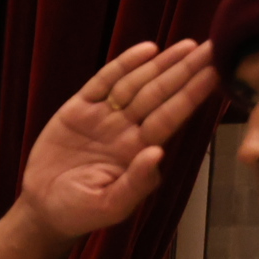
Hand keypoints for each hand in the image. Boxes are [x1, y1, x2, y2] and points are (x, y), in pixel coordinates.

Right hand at [18, 39, 218, 243]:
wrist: (43, 209)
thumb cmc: (79, 212)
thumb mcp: (110, 206)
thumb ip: (136, 183)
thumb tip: (157, 152)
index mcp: (138, 151)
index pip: (171, 116)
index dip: (192, 94)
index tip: (215, 72)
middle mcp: (126, 130)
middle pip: (159, 94)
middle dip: (186, 70)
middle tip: (213, 46)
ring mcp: (102, 118)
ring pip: (136, 84)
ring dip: (162, 64)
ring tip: (188, 45)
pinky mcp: (77, 111)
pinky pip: (102, 82)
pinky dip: (123, 65)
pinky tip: (147, 50)